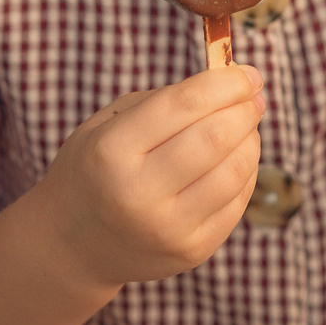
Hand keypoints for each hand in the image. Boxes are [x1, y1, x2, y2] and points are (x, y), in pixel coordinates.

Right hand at [37, 66, 264, 288]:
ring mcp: (168, 228)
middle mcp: (139, 193)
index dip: (226, 83)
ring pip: (235, 171)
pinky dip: (246, 172)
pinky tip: (236, 159)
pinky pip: (237, 202)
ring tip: (245, 127)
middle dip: (245, 109)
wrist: (72, 245)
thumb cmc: (96, 169)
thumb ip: (165, 102)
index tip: (249, 72)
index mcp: (112, 150)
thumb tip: (233, 85)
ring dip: (250, 140)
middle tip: (253, 97)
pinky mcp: (191, 251)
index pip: (186, 104)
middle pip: (216, 137)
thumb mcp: (108, 124)